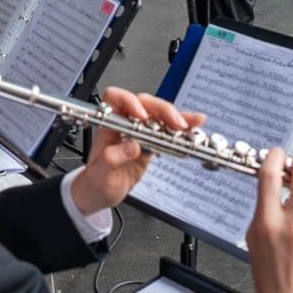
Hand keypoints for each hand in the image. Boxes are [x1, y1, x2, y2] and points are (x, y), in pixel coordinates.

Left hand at [69, 87, 202, 214]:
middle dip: (161, 110)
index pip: (115, 98)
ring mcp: (140, 131)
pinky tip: (194, 125)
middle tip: (174, 124)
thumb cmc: (97, 181)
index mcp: (108, 126)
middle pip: (144, 103)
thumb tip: (132, 146)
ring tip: (188, 126)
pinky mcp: (152, 142)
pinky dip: (183, 127)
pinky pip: (168, 130)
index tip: (141, 115)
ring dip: (175, 117)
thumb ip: (113, 158)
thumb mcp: (101, 174)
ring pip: (158, 114)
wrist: (103, 193)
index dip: (129, 101)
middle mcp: (125, 124)